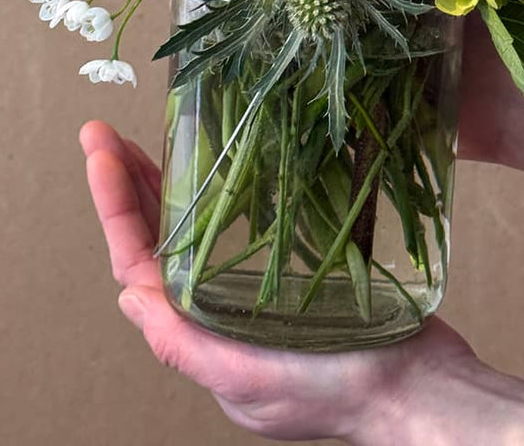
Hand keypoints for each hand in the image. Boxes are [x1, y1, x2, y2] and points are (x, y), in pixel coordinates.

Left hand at [81, 120, 523, 445]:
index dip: (115, 205)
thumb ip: (186, 344)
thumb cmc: (341, 389)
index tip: (102, 151)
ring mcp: (250, 295)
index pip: (138, 264)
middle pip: (154, 243)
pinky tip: (211, 169)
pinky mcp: (289, 274)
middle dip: (125, 186)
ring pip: (189, 234)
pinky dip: (213, 197)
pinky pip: (235, 229)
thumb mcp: (251, 380)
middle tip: (103, 134)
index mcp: (200, 336)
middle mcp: (216, 314)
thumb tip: (128, 299)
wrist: (421, 388)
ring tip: (136, 143)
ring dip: (160, 189)